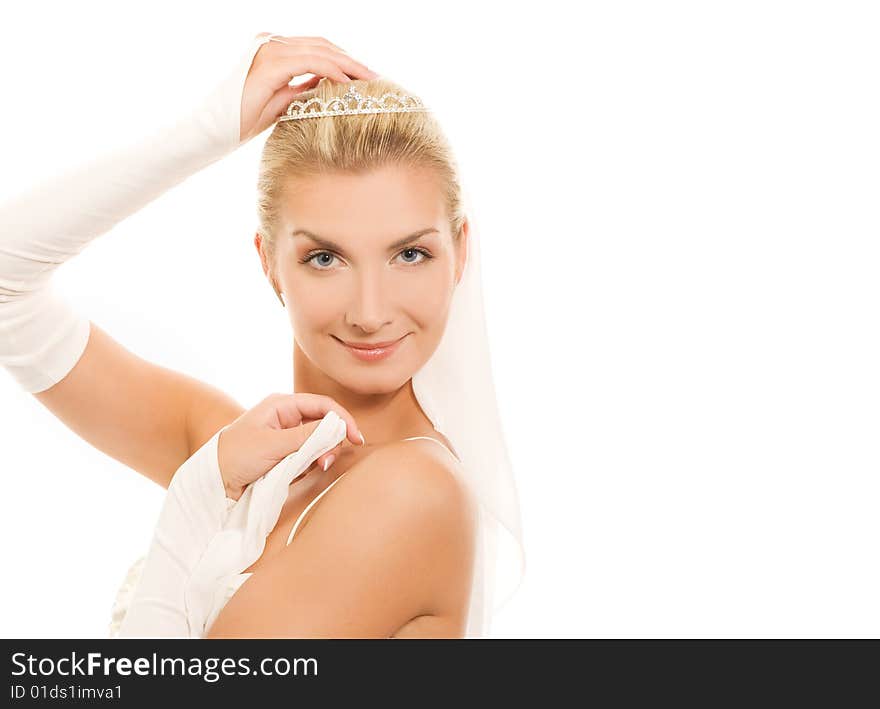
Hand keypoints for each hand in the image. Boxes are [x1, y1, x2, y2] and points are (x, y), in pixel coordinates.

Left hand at [217, 392, 364, 499]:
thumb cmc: (236, 455)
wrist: (213, 482)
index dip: (343, 420)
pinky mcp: (285, 455)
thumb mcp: (273, 444)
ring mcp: (287, 437)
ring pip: (318, 443)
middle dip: (329, 443)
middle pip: (324, 425)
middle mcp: (287, 417)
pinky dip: (308, 466)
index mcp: (282, 405)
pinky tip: (295, 474)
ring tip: (309, 469)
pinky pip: (308, 457)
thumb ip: (307, 436)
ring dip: (319, 456)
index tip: (356, 438)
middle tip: (325, 462)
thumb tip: (337, 429)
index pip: (323, 405)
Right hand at [239, 33, 379, 142]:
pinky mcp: (270, 65)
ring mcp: (270, 50)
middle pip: (323, 45)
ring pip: (320, 51)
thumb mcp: (284, 100)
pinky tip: (348, 83)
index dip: (344, 60)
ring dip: (349, 65)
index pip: (318, 48)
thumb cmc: (246, 119)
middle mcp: (272, 43)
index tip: (366, 77)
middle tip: (376, 77)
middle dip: (352, 61)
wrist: (217, 129)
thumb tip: (330, 84)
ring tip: (369, 80)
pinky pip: (310, 62)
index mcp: (275, 49)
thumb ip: (305, 87)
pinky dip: (332, 71)